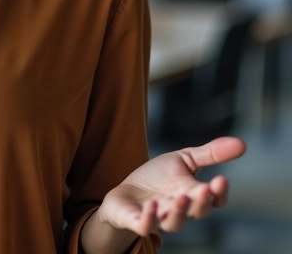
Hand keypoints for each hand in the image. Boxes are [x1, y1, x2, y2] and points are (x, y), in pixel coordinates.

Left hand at [92, 136, 245, 242]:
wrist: (126, 193)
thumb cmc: (158, 177)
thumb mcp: (184, 159)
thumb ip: (210, 154)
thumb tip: (242, 143)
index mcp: (193, 194)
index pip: (213, 200)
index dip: (218, 193)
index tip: (222, 179)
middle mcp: (180, 210)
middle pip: (197, 212)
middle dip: (202, 202)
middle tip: (205, 189)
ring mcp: (159, 218)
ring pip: (174, 223)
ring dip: (179, 212)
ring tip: (181, 197)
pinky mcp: (138, 222)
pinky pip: (145, 226)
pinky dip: (149, 219)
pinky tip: (151, 206)